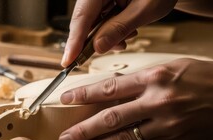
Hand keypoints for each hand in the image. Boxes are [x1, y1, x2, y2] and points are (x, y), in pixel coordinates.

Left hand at [58, 58, 212, 139]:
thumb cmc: (207, 77)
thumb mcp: (173, 68)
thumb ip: (142, 80)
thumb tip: (113, 89)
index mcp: (155, 77)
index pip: (110, 87)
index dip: (83, 94)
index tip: (65, 99)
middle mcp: (157, 101)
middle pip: (110, 117)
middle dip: (83, 129)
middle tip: (64, 138)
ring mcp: (166, 123)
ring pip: (123, 138)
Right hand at [62, 0, 177, 66]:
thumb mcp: (144, 10)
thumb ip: (119, 28)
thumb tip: (97, 48)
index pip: (82, 16)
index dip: (74, 41)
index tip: (68, 61)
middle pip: (83, 21)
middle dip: (93, 40)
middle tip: (98, 55)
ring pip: (91, 23)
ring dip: (105, 37)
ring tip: (126, 38)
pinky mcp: (103, 2)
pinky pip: (99, 21)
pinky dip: (110, 31)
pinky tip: (125, 33)